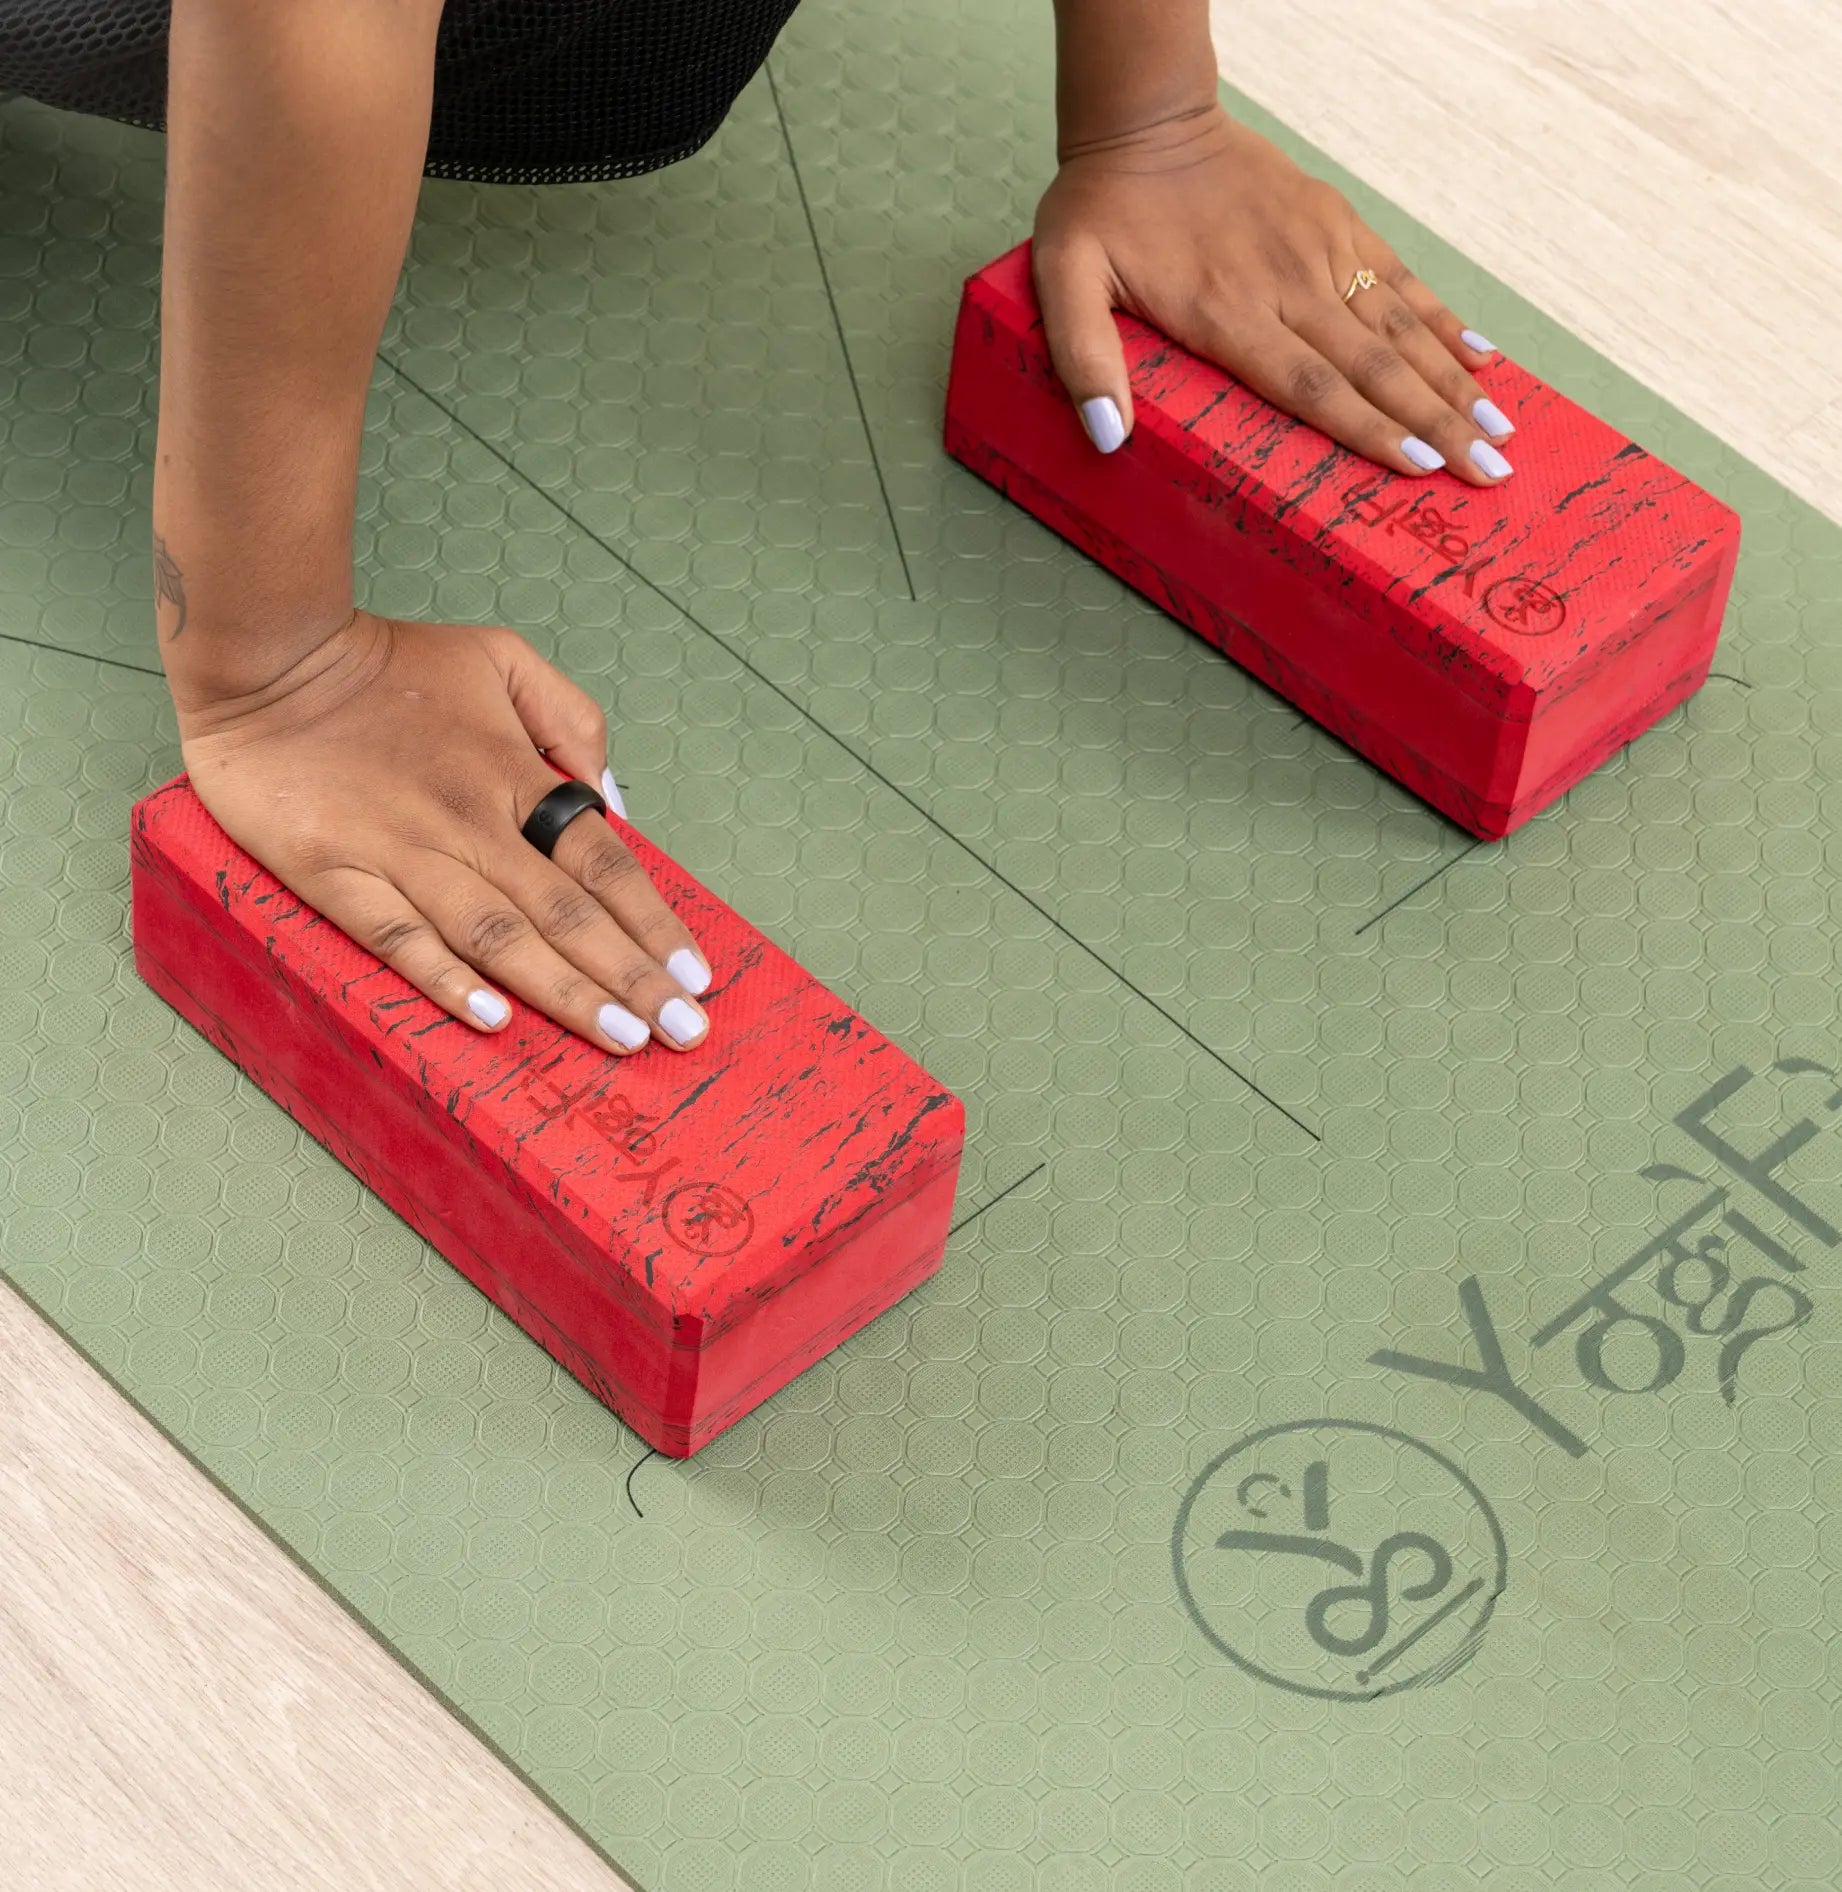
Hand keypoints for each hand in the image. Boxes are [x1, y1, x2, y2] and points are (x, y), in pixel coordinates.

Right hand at [172, 612, 712, 1055]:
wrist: (269, 655)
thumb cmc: (390, 663)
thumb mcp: (503, 658)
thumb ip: (572, 722)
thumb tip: (616, 804)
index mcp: (515, 775)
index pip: (604, 865)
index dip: (654, 924)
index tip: (695, 977)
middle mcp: (469, 821)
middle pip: (567, 913)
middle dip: (632, 978)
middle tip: (683, 1034)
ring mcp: (400, 851)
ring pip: (498, 935)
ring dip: (564, 991)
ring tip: (621, 1039)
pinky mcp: (332, 873)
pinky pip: (397, 936)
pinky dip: (444, 978)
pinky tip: (492, 1018)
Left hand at [1033, 105, 1515, 483]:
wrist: (1144, 121)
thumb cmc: (1101, 210)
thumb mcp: (1064, 282)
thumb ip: (1084, 359)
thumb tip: (1107, 437)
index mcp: (1228, 312)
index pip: (1312, 386)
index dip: (1369, 430)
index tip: (1422, 467)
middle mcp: (1287, 285)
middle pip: (1374, 368)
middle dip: (1439, 423)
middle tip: (1490, 473)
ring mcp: (1319, 252)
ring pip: (1399, 329)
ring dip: (1455, 382)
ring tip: (1503, 428)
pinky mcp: (1334, 225)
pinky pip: (1398, 279)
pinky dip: (1441, 320)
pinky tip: (1480, 355)